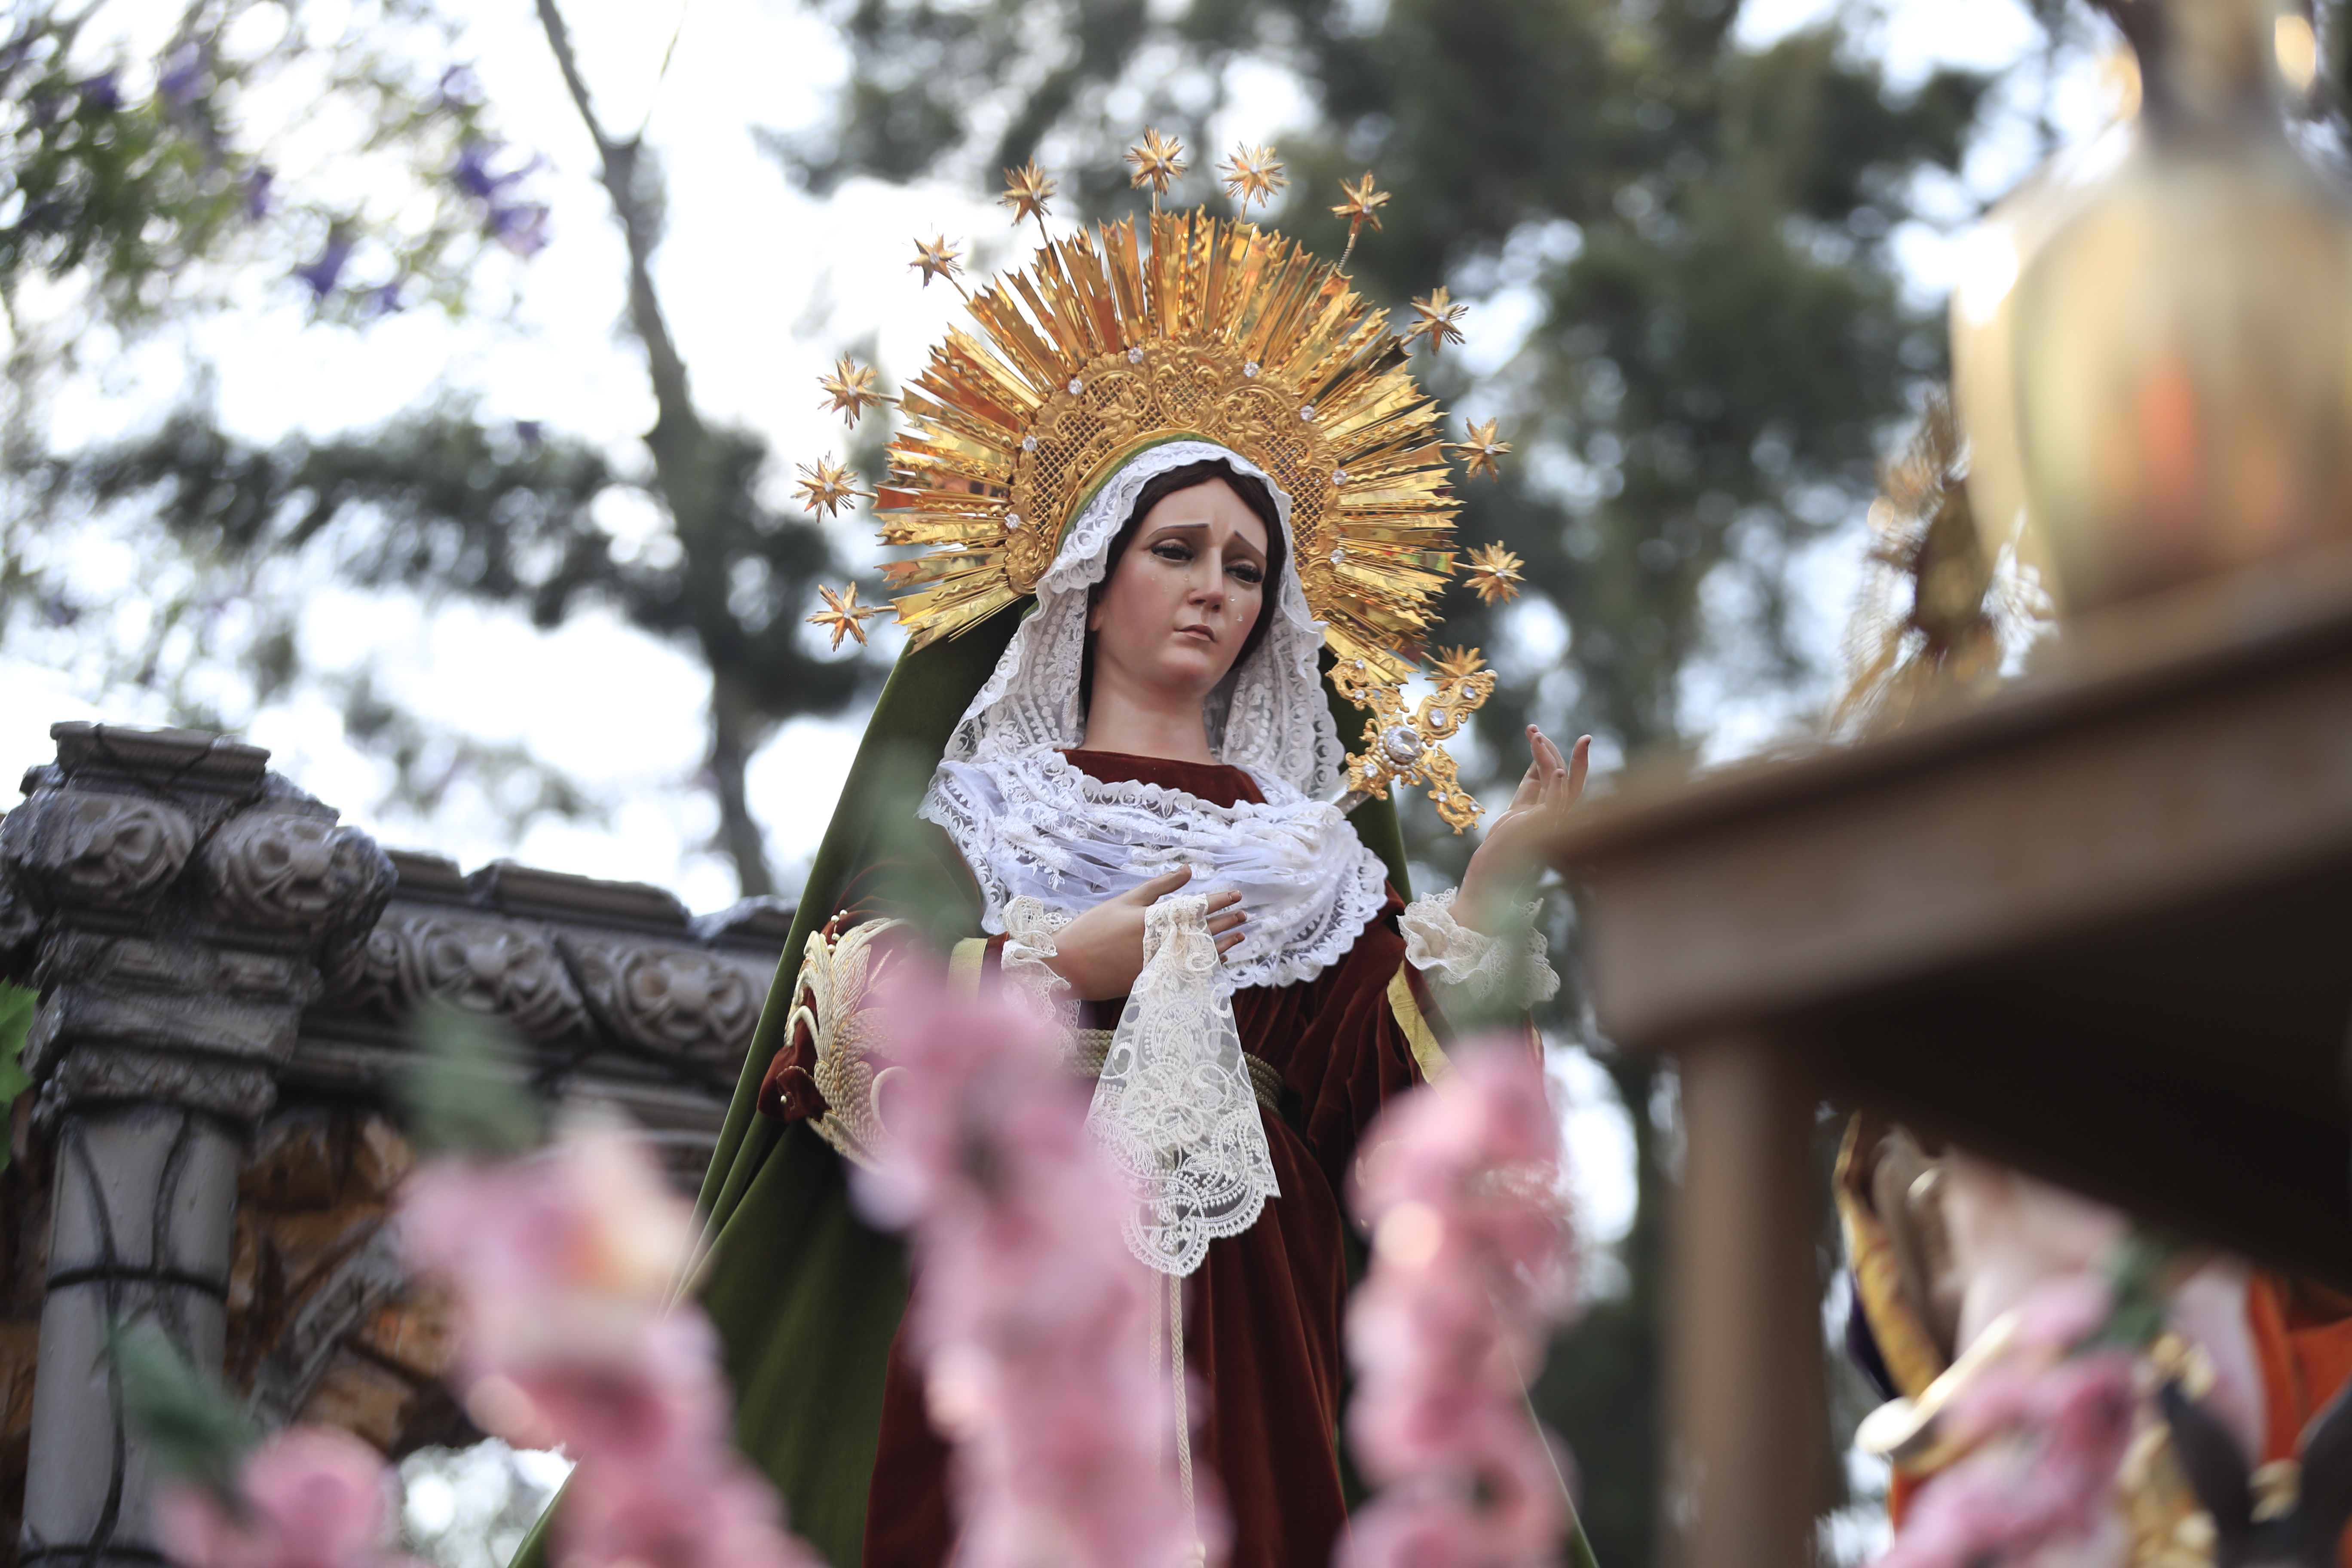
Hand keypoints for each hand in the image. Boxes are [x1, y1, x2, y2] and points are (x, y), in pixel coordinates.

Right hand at [1043, 865, 1246, 1001]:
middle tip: (1244, 915)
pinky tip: (1218, 961)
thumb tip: (1188, 871)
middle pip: (1202, 932)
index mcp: (1153, 920)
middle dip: (1225, 922)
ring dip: (1222, 945)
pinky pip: (1188, 972)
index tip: (1237, 895)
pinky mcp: (1153, 981)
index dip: (1219, 901)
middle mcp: (1160, 944)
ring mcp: (1158, 965)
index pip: (1195, 908)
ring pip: (1199, 954)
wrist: (1068, 965)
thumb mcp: (1126, 901)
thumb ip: (1159, 887)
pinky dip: (1204, 966)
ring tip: (1239, 937)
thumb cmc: (1094, 928)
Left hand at [1457, 727, 1591, 933]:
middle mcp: (1558, 815)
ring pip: (1564, 784)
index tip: (1536, 732)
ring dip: (1550, 758)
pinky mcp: (1544, 828)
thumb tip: (1537, 760)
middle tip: (1573, 734)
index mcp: (1553, 809)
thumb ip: (1531, 785)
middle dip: (1572, 755)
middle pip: (1572, 779)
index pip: (1559, 776)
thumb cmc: (1504, 842)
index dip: (1550, 753)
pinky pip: (1558, 805)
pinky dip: (1559, 787)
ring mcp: (1554, 822)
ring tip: (1535, 736)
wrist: (1491, 868)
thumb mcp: (1518, 806)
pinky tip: (1556, 770)